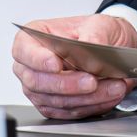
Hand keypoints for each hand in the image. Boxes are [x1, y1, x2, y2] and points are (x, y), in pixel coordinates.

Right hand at [11, 14, 136, 119]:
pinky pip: (69, 112)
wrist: (110, 47)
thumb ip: (94, 34)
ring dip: (87, 98)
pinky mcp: (54, 106)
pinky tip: (109, 97)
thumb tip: (91, 47)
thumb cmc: (95, 32)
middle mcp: (31, 65)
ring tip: (113, 87)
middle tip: (92, 81)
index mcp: (33, 38)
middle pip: (37, 81)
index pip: (23, 50)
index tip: (56, 65)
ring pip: (56, 101)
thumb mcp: (98, 23)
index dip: (37, 59)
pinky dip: (92, 106)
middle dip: (68, 85)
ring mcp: (40, 89)